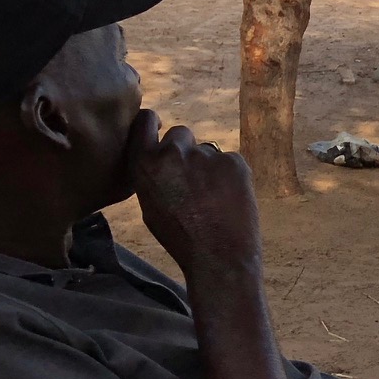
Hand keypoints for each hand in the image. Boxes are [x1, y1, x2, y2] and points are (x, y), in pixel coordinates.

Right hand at [128, 111, 263, 283]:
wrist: (217, 256)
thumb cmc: (180, 237)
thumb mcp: (149, 204)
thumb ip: (152, 173)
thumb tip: (159, 156)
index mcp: (145, 164)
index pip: (144, 121)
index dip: (153, 122)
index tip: (159, 126)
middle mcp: (173, 152)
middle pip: (181, 135)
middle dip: (186, 151)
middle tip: (194, 180)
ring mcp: (205, 154)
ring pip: (208, 151)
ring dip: (209, 166)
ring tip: (214, 197)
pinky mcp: (234, 161)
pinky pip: (230, 161)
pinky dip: (231, 175)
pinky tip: (230, 199)